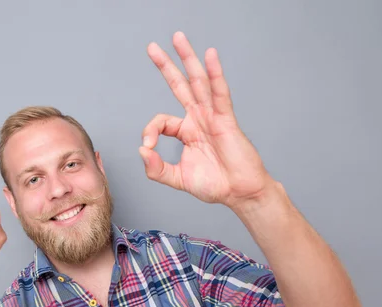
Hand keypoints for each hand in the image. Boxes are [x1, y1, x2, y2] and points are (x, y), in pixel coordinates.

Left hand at [139, 31, 275, 207]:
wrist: (239, 193)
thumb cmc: (214, 185)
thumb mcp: (177, 179)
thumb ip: (156, 169)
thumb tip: (141, 151)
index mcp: (186, 131)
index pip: (161, 121)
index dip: (150, 131)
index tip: (148, 147)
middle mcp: (198, 119)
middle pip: (180, 85)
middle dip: (166, 66)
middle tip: (152, 47)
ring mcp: (212, 117)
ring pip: (198, 82)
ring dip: (188, 59)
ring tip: (178, 38)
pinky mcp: (226, 120)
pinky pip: (219, 93)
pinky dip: (215, 74)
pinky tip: (210, 55)